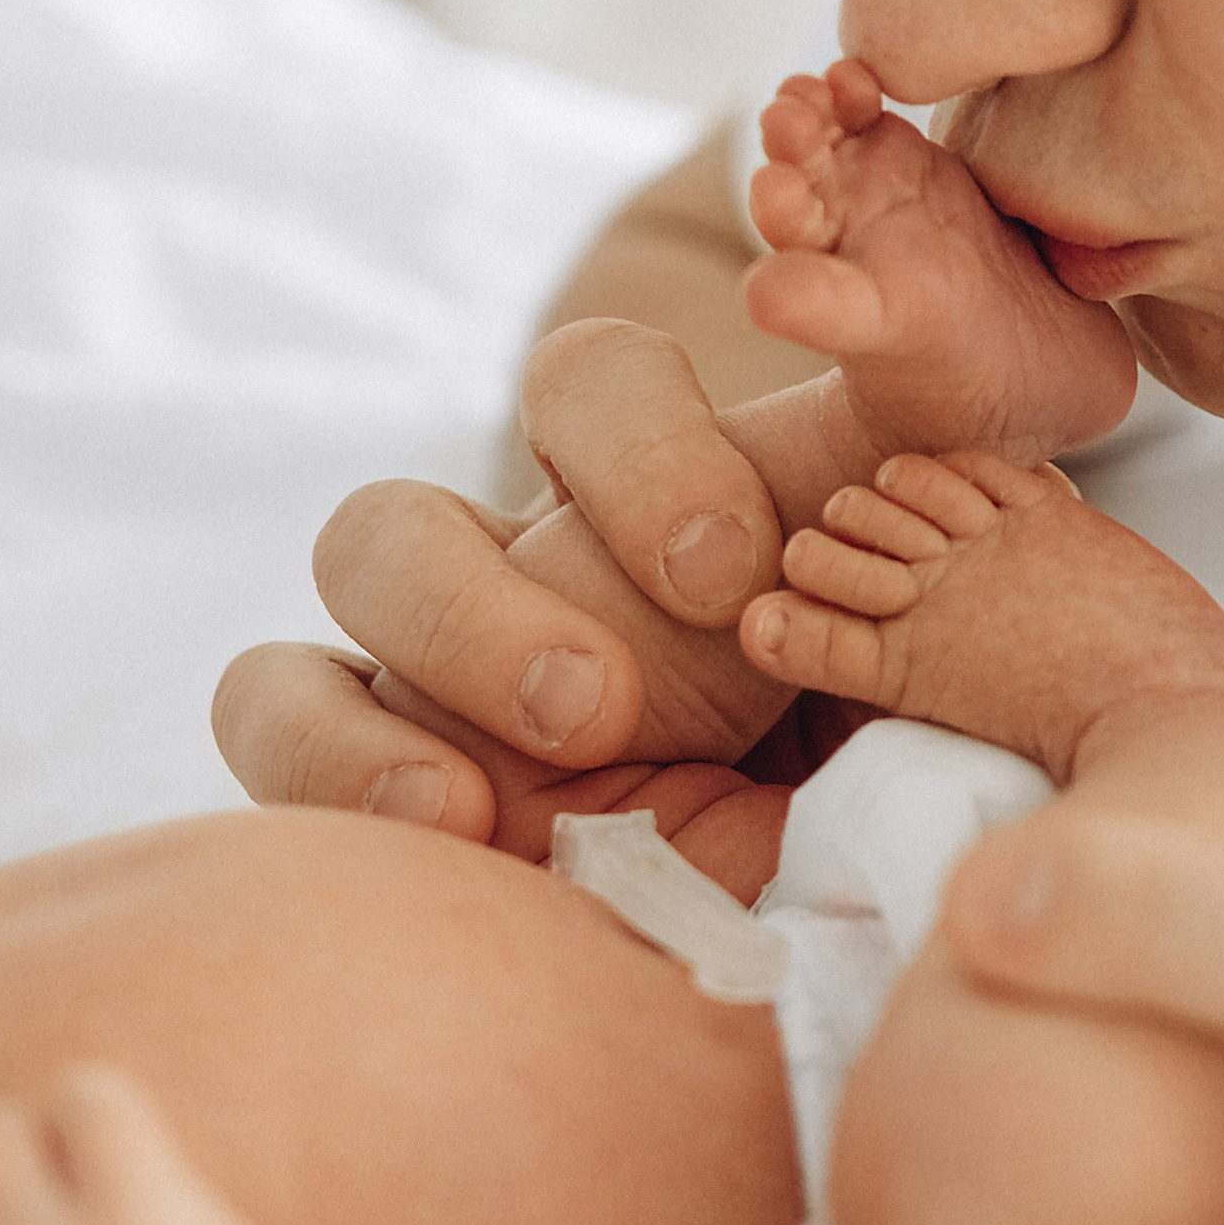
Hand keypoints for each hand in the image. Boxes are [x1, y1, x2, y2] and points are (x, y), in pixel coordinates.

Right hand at [215, 72, 1133, 848]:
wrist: (878, 864)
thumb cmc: (895, 704)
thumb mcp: (926, 590)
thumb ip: (919, 486)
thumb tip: (896, 360)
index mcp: (645, 497)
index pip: (590, 388)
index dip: (643, 456)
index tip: (739, 568)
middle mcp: (511, 579)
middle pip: (398, 519)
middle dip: (482, 605)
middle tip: (596, 703)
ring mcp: (425, 690)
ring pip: (310, 641)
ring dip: (388, 701)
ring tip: (475, 807)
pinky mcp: (390, 790)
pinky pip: (296, 744)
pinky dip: (345, 784)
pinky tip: (451, 844)